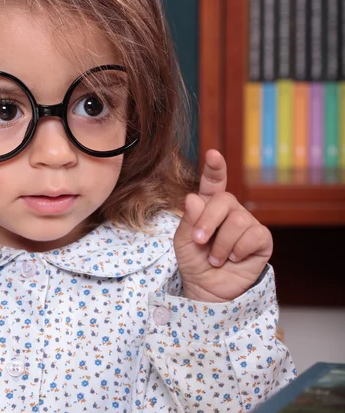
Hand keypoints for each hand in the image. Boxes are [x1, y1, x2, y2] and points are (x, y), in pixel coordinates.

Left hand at [173, 149, 272, 301]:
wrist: (208, 289)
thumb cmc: (194, 262)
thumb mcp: (183, 241)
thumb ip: (188, 220)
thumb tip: (193, 198)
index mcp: (208, 205)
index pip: (213, 182)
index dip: (215, 168)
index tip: (213, 154)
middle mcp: (230, 211)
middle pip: (224, 200)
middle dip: (208, 221)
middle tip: (199, 241)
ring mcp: (247, 223)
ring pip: (238, 220)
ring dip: (221, 244)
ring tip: (215, 258)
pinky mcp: (261, 240)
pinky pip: (253, 235)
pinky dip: (238, 250)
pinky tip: (233, 258)